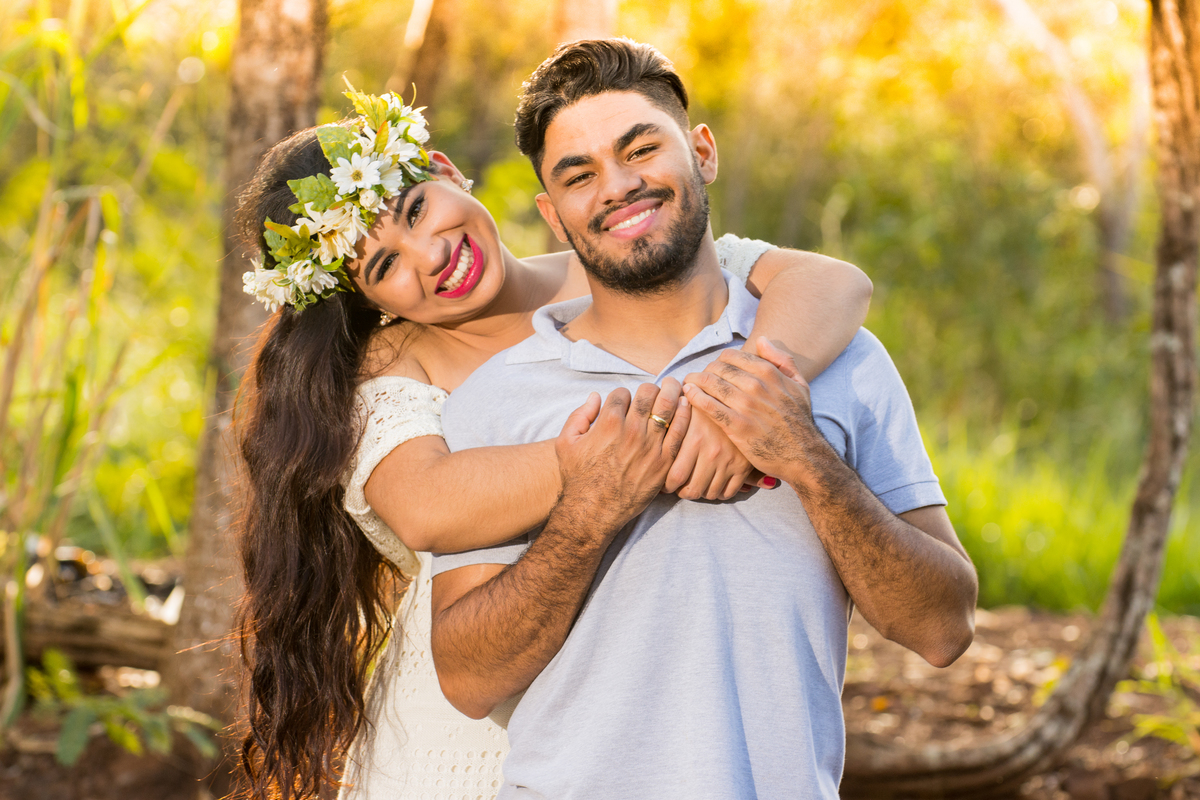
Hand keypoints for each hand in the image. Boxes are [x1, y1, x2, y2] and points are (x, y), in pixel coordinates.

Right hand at [555, 379, 691, 529]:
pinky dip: (684, 415)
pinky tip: (685, 407)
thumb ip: (579, 415)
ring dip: (672, 393)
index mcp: (608, 422)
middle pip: (648, 393)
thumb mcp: (566, 443)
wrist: (593, 510)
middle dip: (651, 387)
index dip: (623, 395)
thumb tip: (595, 397)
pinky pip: (679, 432)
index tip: (626, 401)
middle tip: (655, 388)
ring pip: (667, 406)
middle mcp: (631, 430)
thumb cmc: (578, 478)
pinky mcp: (663, 461)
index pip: (622, 393)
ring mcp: (650, 445)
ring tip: (675, 387)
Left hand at [664, 409, 757, 499]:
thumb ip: (673, 416)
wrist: (745, 400)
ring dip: (701, 493)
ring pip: (710, 494)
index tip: (664, 483)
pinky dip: (719, 493)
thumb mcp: (691, 402)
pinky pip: (728, 492)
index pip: (675, 477)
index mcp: (694, 440)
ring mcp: (729, 462)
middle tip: (679, 487)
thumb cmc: (712, 400)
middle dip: (682, 493)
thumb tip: (655, 420)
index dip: (667, 485)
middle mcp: (711, 454)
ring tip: (695, 484)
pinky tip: (712, 484)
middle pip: (692, 490)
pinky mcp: (743, 466)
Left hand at [682, 338, 816, 482]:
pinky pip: (708, 406)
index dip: (718, 361)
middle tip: (698, 378)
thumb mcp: (800, 385)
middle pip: (717, 368)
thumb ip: (782, 360)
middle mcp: (756, 385)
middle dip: (704, 371)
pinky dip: (695, 397)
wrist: (803, 455)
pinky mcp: (736, 426)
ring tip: (688, 384)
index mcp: (769, 373)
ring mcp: (746, 406)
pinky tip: (688, 395)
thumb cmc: (799, 421)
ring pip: (710, 383)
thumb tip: (761, 340)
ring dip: (694, 381)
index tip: (714, 369)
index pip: (731, 356)